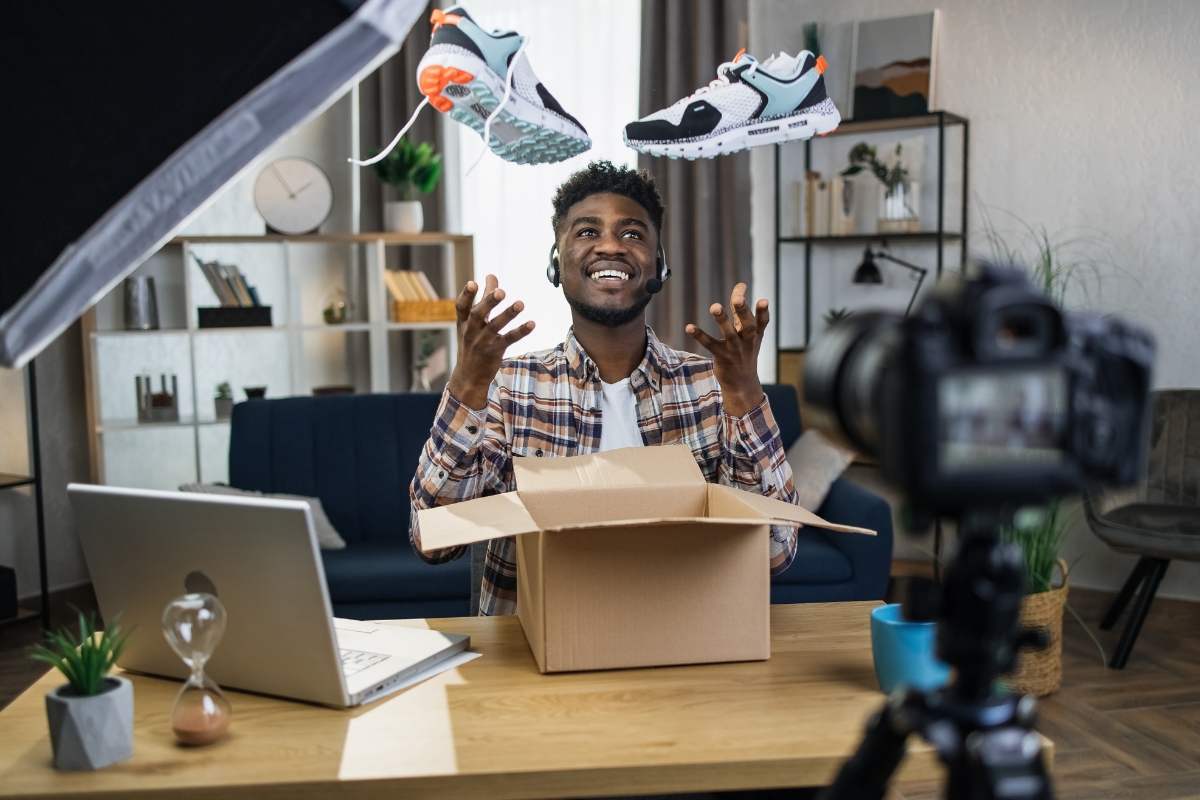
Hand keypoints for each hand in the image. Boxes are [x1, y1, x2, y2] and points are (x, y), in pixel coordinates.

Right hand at [447, 274, 534, 409]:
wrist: (468, 376)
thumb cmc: (472, 342)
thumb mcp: (474, 322)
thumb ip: (484, 298)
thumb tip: (490, 275)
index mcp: (464, 322)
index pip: (462, 307)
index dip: (466, 295)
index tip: (473, 283)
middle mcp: (470, 331)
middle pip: (478, 315)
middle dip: (489, 302)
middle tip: (501, 291)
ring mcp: (482, 342)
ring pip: (494, 327)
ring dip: (508, 315)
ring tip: (520, 304)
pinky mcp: (494, 352)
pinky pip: (508, 340)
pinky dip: (520, 332)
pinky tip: (532, 324)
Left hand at [686, 282, 767, 416]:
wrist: (742, 384)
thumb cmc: (744, 352)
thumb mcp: (747, 332)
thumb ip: (740, 309)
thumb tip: (740, 284)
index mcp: (755, 335)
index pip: (761, 321)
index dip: (763, 311)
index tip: (763, 300)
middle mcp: (747, 341)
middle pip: (748, 325)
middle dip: (743, 311)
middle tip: (738, 299)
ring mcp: (735, 350)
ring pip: (729, 334)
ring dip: (722, 320)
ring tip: (715, 306)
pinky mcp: (722, 357)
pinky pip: (710, 345)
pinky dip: (700, 335)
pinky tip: (689, 327)